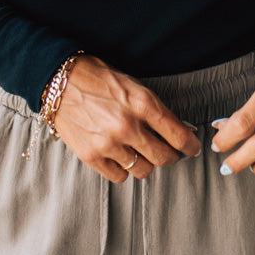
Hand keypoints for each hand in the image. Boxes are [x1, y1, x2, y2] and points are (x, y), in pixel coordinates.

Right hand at [52, 54, 202, 182]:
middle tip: (168, 151)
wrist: (60, 80)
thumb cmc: (99, 78)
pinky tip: (120, 154)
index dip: (191, 145)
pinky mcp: (91, 156)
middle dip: (170, 156)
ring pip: (143, 170)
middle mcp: (128, 126)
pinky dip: (123, 168)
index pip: (178, 135)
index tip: (193, 148)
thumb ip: (154, 109)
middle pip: (163, 158)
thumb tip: (177, 130)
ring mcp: (109, 143)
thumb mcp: (133, 86)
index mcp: (143, 103)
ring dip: (145, 162)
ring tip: (139, 150)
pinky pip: (119, 176)